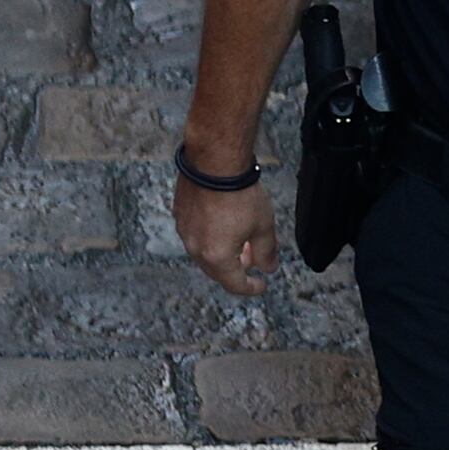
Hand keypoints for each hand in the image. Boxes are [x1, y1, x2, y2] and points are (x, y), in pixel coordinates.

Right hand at [178, 164, 282, 298]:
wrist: (214, 162)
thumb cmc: (240, 194)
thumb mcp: (262, 226)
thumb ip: (266, 252)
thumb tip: (268, 268)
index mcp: (217, 257)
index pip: (234, 284)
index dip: (251, 288)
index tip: (261, 285)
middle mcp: (195, 248)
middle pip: (217, 271)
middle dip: (236, 269)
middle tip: (254, 258)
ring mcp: (184, 231)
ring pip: (204, 253)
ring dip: (223, 253)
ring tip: (241, 240)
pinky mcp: (179, 214)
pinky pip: (196, 235)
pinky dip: (211, 238)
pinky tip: (224, 225)